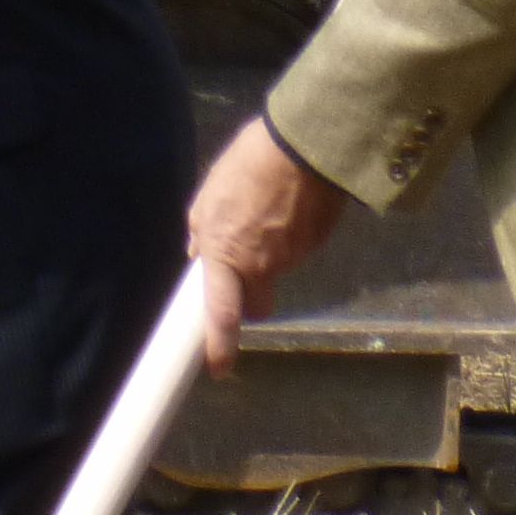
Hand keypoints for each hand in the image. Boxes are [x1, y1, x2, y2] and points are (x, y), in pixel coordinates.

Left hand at [187, 114, 352, 373]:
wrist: (305, 146)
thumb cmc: (249, 164)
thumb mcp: (210, 195)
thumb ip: (202, 230)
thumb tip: (198, 253)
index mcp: (226, 254)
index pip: (221, 314)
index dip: (219, 345)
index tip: (218, 368)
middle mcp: (261, 266)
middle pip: (257, 303)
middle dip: (250, 296)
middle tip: (244, 267)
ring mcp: (293, 258)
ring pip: (277, 272)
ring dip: (268, 253)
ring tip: (265, 210)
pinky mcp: (317, 244)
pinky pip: (297, 250)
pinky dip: (289, 237)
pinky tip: (287, 206)